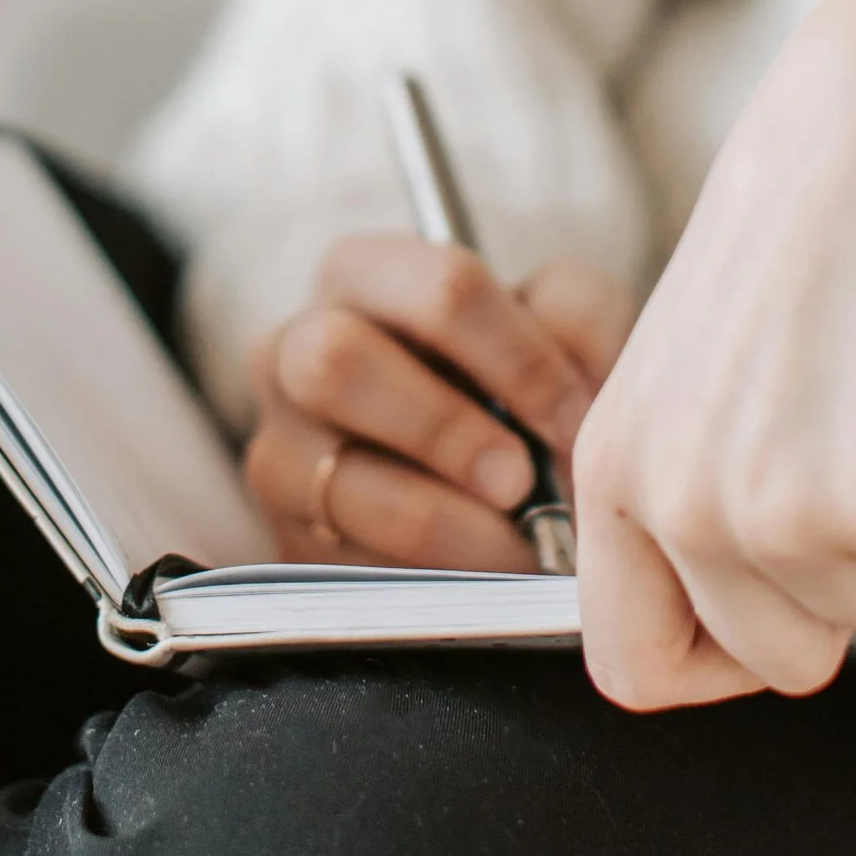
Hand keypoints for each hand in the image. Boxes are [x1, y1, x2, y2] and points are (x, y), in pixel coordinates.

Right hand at [246, 237, 632, 570]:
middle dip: (445, 429)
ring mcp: (278, 449)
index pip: (442, 286)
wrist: (494, 488)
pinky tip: (473, 580)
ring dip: (443, 521)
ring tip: (513, 547)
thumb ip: (576, 318)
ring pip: (337, 479)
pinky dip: (422, 580)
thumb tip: (568, 380)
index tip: (574, 421)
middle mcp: (295, 350)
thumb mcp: (562, 330)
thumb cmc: (521, 386)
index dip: (520, 357)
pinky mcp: (285, 539)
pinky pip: (341, 564)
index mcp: (365, 274)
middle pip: (337, 360)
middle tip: (519, 482)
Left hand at [570, 0, 855, 708]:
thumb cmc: (812, 243)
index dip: (721, 659)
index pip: (630, 666)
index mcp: (611, 466)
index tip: (784, 603)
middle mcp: (673, 501)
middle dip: (846, 586)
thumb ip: (702, 496)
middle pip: (783, 662)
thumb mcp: (700, 376)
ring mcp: (771, 511)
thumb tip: (763, 632)